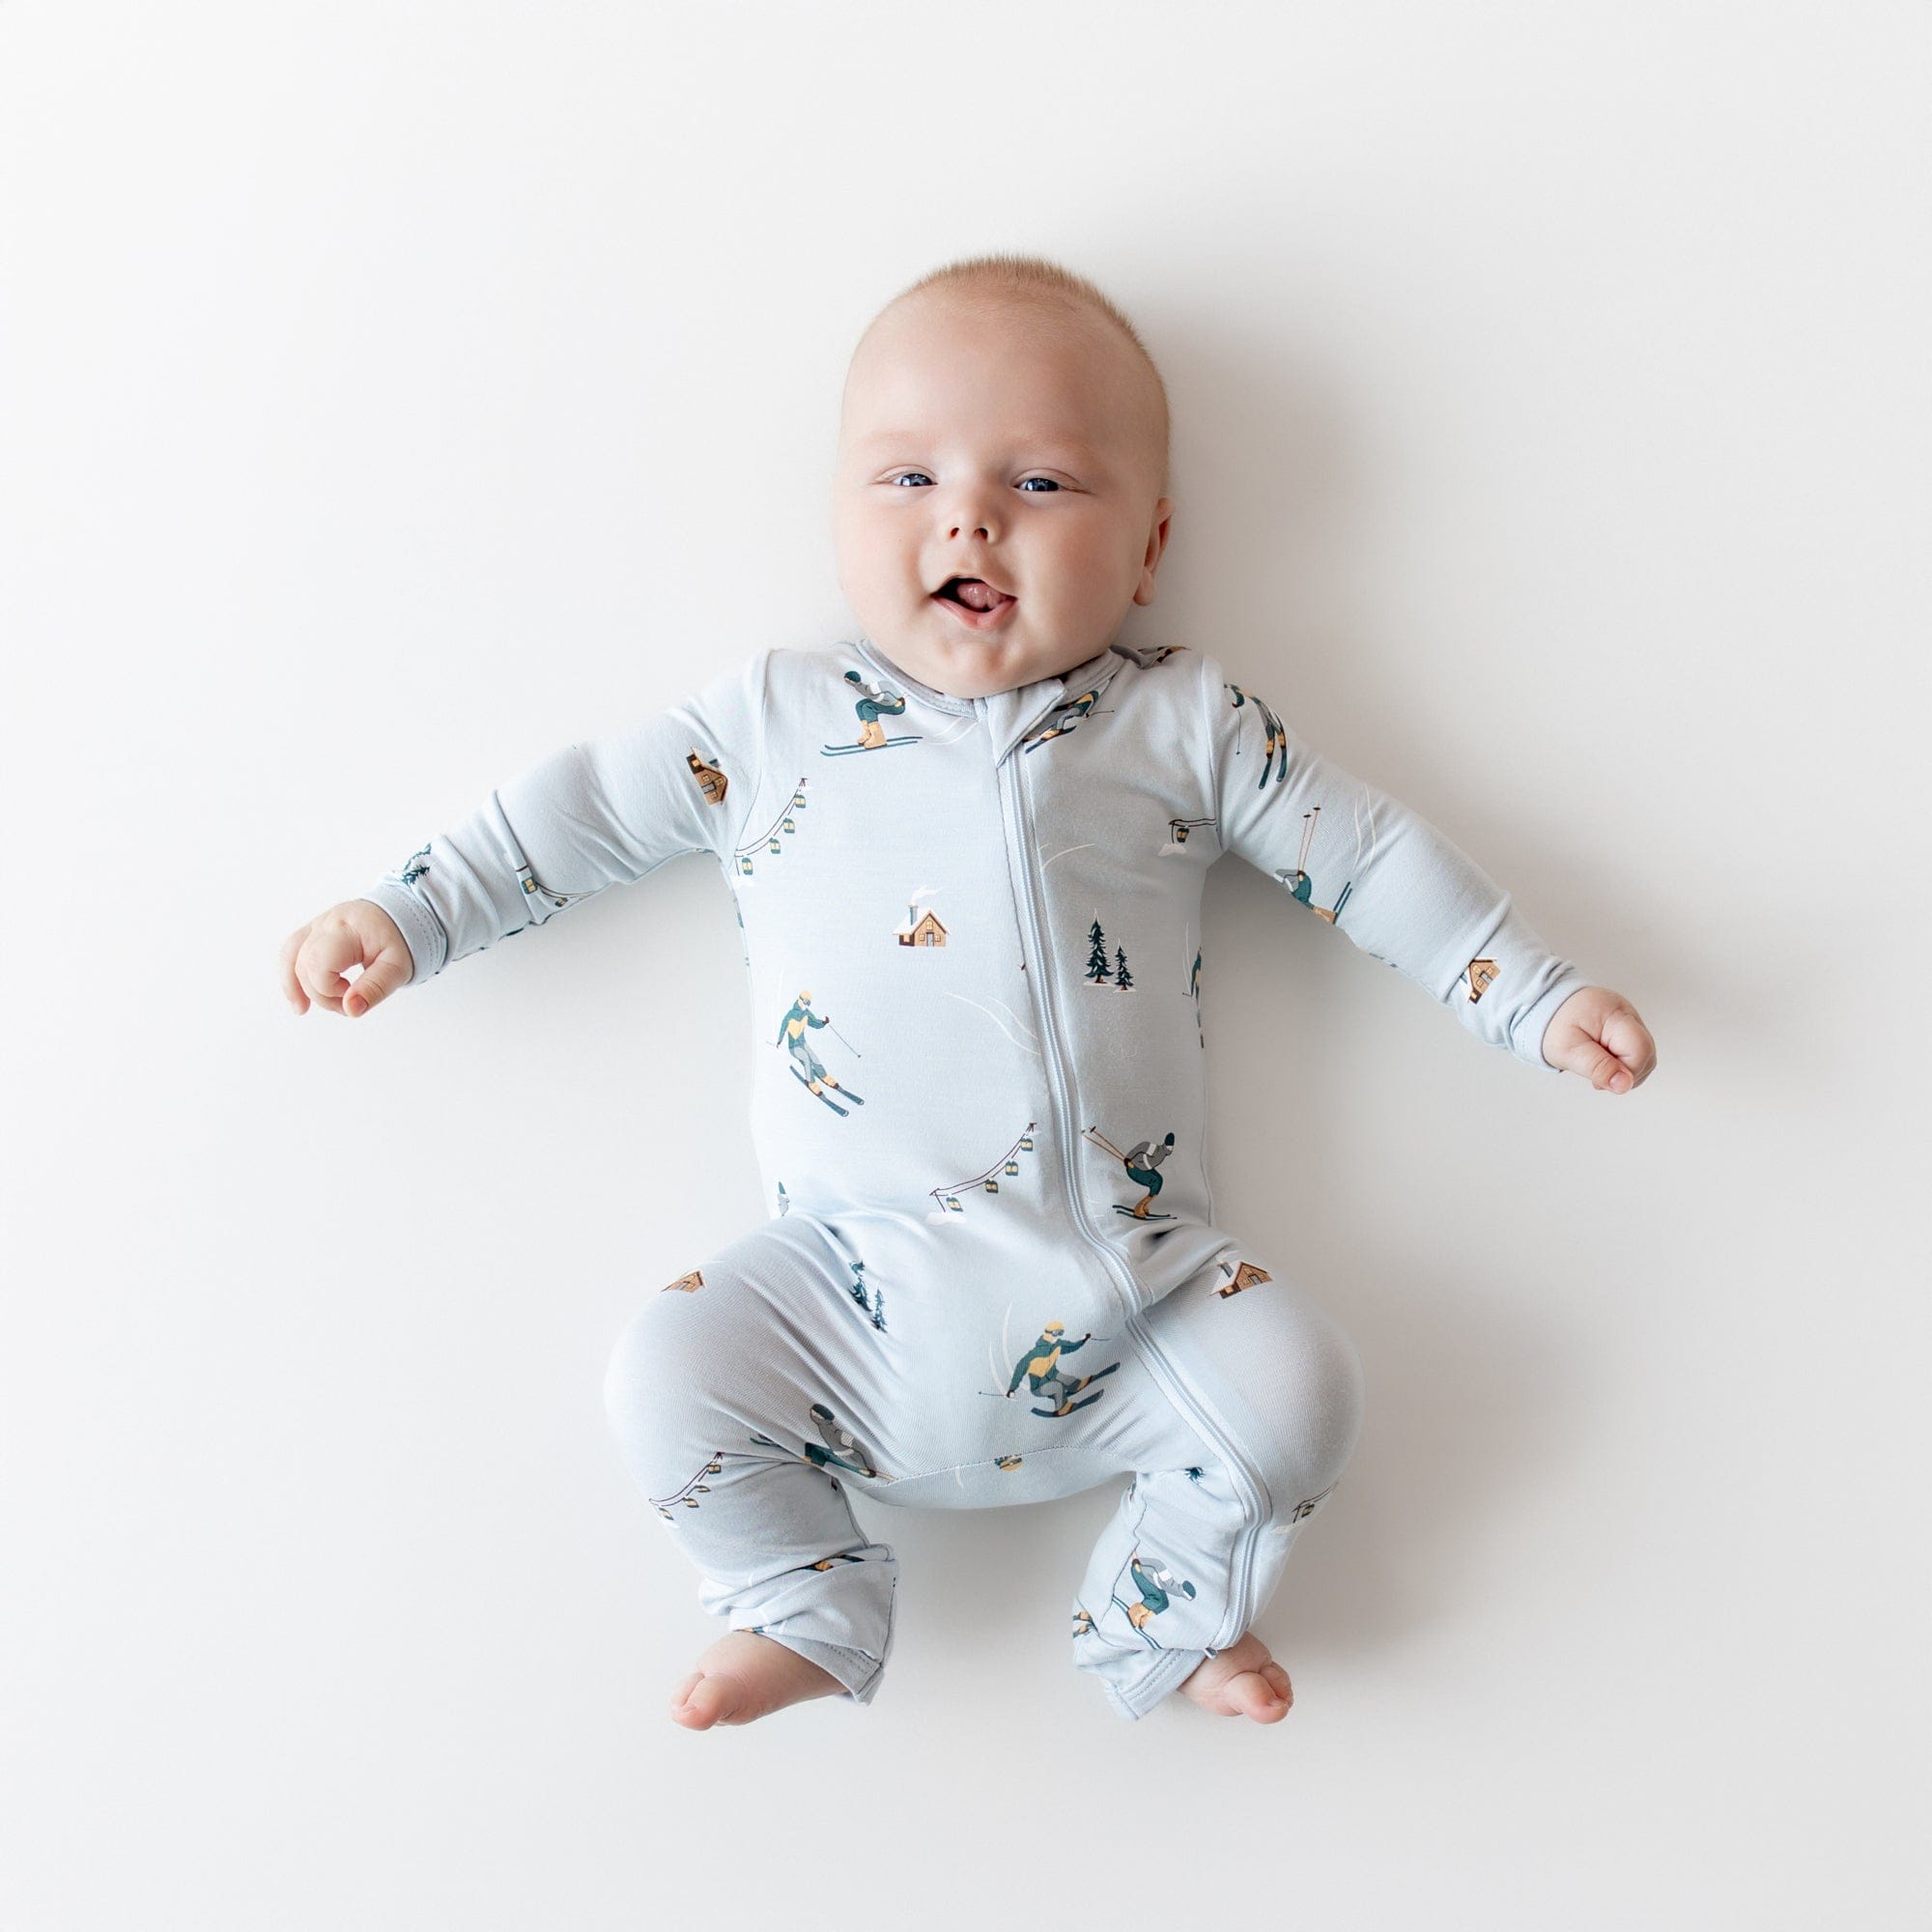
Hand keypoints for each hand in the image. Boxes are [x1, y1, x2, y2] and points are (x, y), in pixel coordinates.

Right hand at [279, 900, 414, 1018]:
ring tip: (303, 1009)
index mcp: (349, 930)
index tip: (350, 996)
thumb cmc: (397, 940)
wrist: (399, 915)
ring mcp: (317, 924)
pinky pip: (291, 951)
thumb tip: (351, 1009)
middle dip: (320, 993)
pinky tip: (297, 997)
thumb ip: (375, 988)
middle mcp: (328, 923)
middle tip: (345, 1004)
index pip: (319, 963)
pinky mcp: (313, 930)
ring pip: (291, 956)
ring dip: (295, 986)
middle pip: (304, 964)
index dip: (328, 989)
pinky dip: (290, 975)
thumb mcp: (397, 968)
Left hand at [1540, 986, 1655, 1092]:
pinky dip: (1622, 1061)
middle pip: (1647, 1053)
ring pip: (1645, 1054)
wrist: (1546, 1006)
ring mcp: (1630, 1018)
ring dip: (1624, 1069)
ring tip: (1596, 1064)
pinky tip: (1603, 1060)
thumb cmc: (1554, 1026)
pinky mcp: (1628, 1025)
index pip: (1640, 1049)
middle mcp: (1628, 1013)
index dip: (1626, 1072)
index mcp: (1614, 1014)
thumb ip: (1598, 1067)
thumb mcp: (1568, 1051)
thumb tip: (1625, 1085)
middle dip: (1625, 1072)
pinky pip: (1636, 1050)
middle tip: (1596, 1075)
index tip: (1599, 1079)